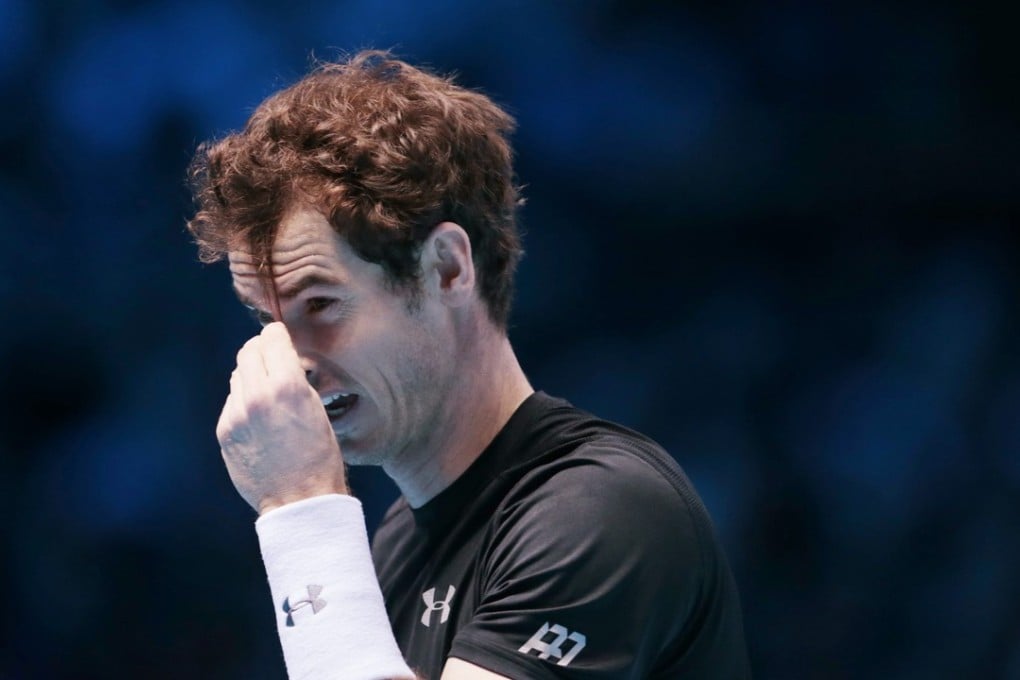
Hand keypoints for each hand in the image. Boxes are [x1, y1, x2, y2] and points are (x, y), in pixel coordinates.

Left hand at [216, 322, 347, 513]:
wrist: (298, 499)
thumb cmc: (319, 456)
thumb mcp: (316, 409)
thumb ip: (294, 379)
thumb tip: (279, 358)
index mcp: (287, 386)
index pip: (271, 338)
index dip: (277, 335)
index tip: (280, 337)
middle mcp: (257, 395)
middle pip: (248, 351)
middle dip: (261, 350)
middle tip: (272, 359)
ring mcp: (236, 414)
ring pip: (238, 376)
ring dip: (251, 377)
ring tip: (269, 396)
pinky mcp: (224, 431)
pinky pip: (232, 402)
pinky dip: (244, 402)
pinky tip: (260, 421)